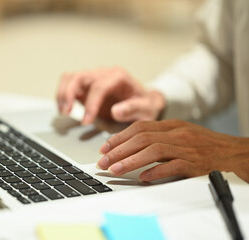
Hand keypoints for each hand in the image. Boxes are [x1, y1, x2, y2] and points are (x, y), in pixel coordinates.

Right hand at [56, 67, 165, 124]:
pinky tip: (64, 108)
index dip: (90, 104)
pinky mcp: (86, 85)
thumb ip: (133, 109)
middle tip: (66, 112)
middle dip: (69, 93)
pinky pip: (69, 84)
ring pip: (70, 77)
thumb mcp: (146, 109)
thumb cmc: (144, 105)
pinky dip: (62, 95)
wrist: (143, 101)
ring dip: (63, 93)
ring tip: (63, 111)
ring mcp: (93, 78)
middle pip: (79, 77)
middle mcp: (103, 73)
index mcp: (118, 76)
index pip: (99, 86)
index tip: (86, 121)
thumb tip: (116, 111)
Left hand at [97, 119, 248, 182]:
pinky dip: (156, 171)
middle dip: (118, 150)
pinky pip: (173, 166)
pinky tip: (143, 177)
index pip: (139, 127)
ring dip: (131, 160)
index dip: (118, 137)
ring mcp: (186, 147)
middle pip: (141, 138)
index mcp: (171, 125)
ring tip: (115, 169)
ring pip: (153, 150)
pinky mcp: (195, 163)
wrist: (233, 152)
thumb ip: (156, 136)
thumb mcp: (179, 132)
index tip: (104, 148)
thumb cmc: (203, 143)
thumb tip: (129, 145)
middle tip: (103, 161)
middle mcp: (176, 133)